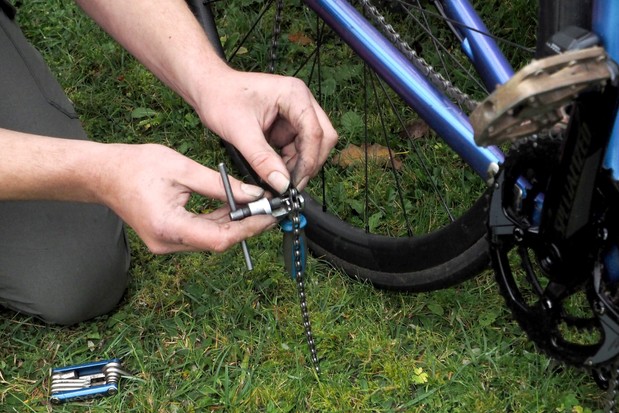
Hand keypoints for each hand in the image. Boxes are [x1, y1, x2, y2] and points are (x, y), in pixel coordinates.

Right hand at [102, 143, 275, 253]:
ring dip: (236, 224)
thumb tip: (253, 195)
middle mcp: (168, 242)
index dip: (249, 229)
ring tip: (258, 206)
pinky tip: (235, 208)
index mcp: (169, 226)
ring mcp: (167, 244)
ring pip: (212, 239)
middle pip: (218, 241)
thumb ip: (219, 185)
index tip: (270, 216)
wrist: (103, 175)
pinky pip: (201, 233)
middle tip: (270, 209)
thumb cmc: (136, 166)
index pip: (219, 238)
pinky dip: (220, 221)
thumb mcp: (182, 169)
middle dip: (247, 226)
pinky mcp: (168, 238)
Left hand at [197, 69, 337, 192]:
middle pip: (323, 138)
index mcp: (294, 95)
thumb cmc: (221, 98)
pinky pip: (299, 148)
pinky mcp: (289, 124)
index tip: (294, 183)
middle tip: (291, 186)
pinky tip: (274, 171)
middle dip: (309, 164)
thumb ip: (262, 159)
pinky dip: (290, 162)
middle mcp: (301, 101)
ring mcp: (297, 113)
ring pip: (312, 146)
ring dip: (298, 165)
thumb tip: (281, 184)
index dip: (308, 161)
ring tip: (277, 179)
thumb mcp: (240, 132)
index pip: (315, 132)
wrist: (208, 88)